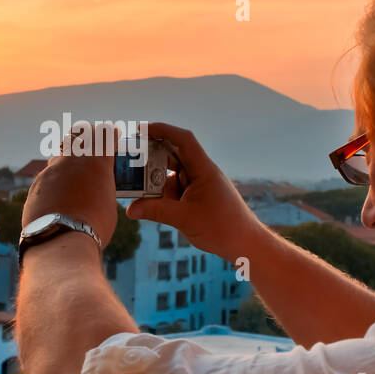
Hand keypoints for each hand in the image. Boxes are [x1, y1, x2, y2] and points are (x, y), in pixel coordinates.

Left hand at [21, 122, 118, 248]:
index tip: (112, 136)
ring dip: (65, 164)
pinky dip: (53, 184)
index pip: (105, 133)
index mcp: (97, 161)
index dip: (110, 134)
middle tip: (87, 146)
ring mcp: (51, 170)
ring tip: (71, 180)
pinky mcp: (37, 184)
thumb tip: (96, 189)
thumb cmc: (93, 225)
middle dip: (83, 136)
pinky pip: (47, 178)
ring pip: (58, 157)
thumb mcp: (108, 203)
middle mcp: (72, 159)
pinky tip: (56, 199)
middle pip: (77, 134)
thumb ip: (101, 188)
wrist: (61, 239)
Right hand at [127, 122, 265, 261]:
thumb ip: (156, 211)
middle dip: (151, 156)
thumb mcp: (184, 218)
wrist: (244, 244)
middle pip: (173, 155)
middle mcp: (201, 173)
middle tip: (129, 160)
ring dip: (155, 180)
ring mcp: (199, 185)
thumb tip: (130, 210)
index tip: (141, 130)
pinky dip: (161, 194)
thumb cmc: (222, 227)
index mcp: (203, 169)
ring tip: (135, 187)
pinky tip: (148, 204)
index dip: (162, 130)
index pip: (183, 140)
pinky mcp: (197, 198)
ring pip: (172, 174)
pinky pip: (175, 189)